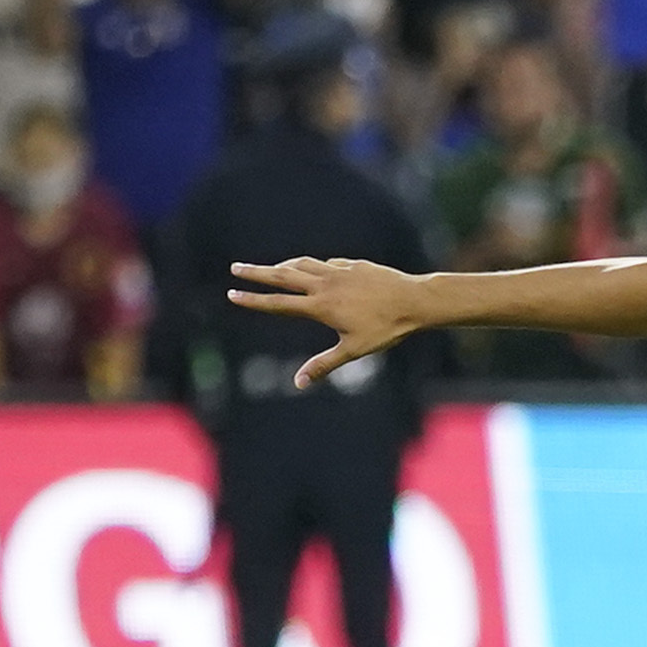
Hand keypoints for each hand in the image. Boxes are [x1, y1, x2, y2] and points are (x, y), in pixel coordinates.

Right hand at [227, 256, 424, 387]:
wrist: (414, 300)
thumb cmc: (386, 329)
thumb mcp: (354, 350)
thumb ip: (323, 365)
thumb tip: (298, 383)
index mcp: (321, 307)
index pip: (279, 304)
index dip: (254, 300)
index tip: (232, 295)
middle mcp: (325, 285)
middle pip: (283, 276)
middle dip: (256, 273)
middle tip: (235, 268)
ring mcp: (338, 272)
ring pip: (302, 265)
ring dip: (282, 266)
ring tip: (269, 268)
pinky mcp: (352, 265)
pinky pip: (324, 263)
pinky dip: (310, 265)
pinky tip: (309, 268)